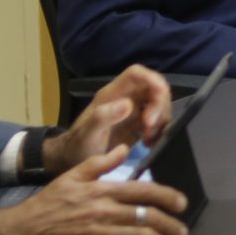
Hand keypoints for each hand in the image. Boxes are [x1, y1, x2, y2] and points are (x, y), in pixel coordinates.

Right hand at [0, 145, 189, 234]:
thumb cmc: (44, 206)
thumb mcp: (70, 177)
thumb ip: (99, 163)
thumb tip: (123, 150)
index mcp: (101, 190)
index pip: (145, 191)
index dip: (169, 197)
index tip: (182, 204)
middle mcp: (105, 212)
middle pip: (150, 217)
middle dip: (173, 227)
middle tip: (181, 234)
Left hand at [45, 65, 171, 173]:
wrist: (74, 160)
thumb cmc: (78, 145)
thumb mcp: (87, 134)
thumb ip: (103, 117)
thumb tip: (128, 105)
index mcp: (112, 94)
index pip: (136, 74)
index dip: (152, 79)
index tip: (161, 96)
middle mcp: (125, 98)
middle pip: (153, 88)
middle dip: (159, 106)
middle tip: (150, 128)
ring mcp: (134, 111)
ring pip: (159, 104)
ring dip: (160, 120)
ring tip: (148, 140)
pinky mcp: (139, 125)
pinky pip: (158, 120)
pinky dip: (160, 131)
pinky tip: (149, 144)